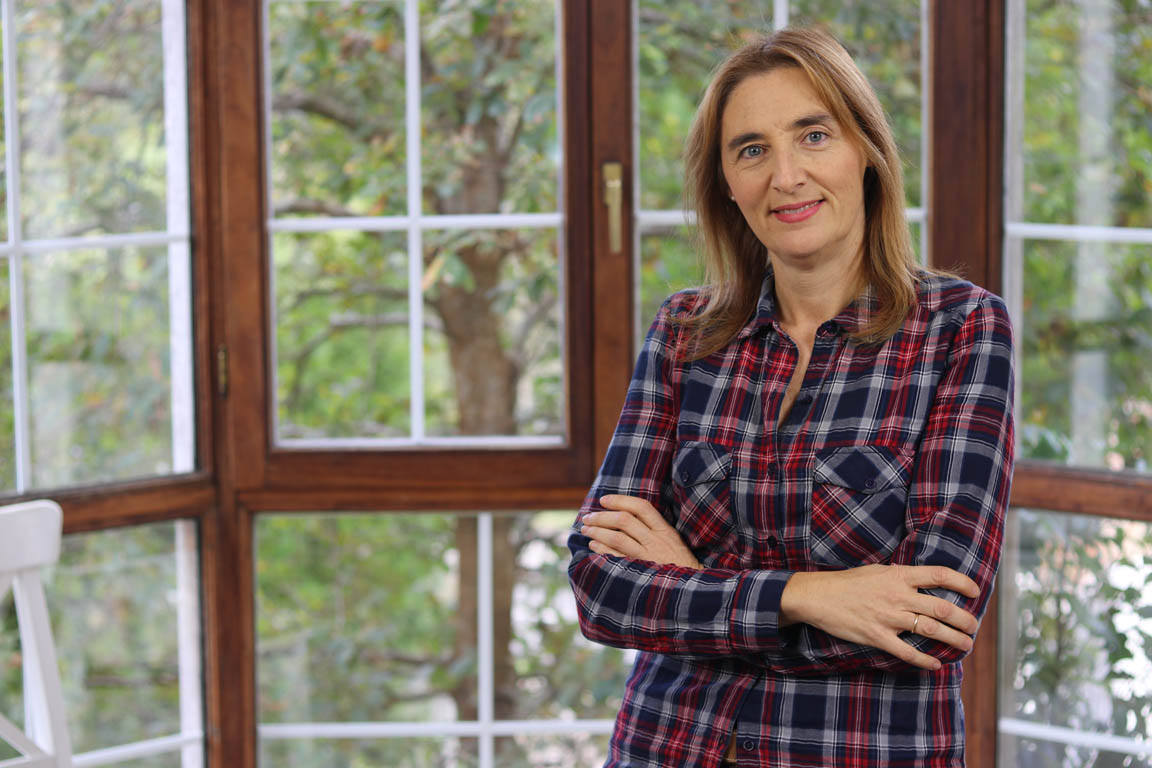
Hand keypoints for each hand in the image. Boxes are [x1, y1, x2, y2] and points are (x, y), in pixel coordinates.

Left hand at [580, 495, 702, 569]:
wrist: (690, 592)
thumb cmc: (679, 564)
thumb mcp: (673, 541)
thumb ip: (654, 528)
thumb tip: (623, 514)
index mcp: (665, 530)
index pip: (641, 507)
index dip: (620, 500)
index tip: (603, 500)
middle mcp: (656, 541)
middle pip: (624, 520)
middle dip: (601, 516)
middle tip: (587, 517)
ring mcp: (648, 557)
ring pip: (617, 538)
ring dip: (597, 532)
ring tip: (586, 530)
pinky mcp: (639, 573)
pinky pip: (615, 558)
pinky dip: (601, 549)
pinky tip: (593, 546)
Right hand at [780, 564, 980, 669]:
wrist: (817, 596)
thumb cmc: (848, 582)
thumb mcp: (877, 571)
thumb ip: (900, 577)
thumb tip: (923, 581)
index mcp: (898, 576)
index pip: (939, 575)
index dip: (962, 582)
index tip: (975, 591)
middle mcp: (897, 595)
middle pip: (941, 608)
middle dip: (964, 620)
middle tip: (974, 627)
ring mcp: (888, 617)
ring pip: (930, 630)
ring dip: (953, 639)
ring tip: (965, 645)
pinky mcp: (877, 636)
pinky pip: (906, 652)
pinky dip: (924, 660)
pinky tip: (936, 664)